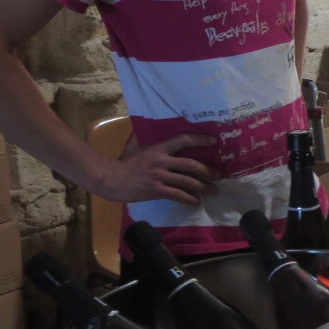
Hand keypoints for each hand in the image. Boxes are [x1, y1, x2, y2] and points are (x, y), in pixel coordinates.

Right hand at [91, 133, 219, 205]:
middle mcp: (162, 161)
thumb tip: (147, 127)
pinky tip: (196, 202)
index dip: (200, 139)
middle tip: (219, 174)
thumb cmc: (122, 162)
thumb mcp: (134, 145)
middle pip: (191, 164)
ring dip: (203, 187)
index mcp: (158, 148)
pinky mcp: (156, 191)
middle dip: (208, 170)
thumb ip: (144, 137)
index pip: (183, 140)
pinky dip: (189, 199)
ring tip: (213, 190)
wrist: (109, 178)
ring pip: (187, 181)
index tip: (214, 141)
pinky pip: (178, 195)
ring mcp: (160, 176)